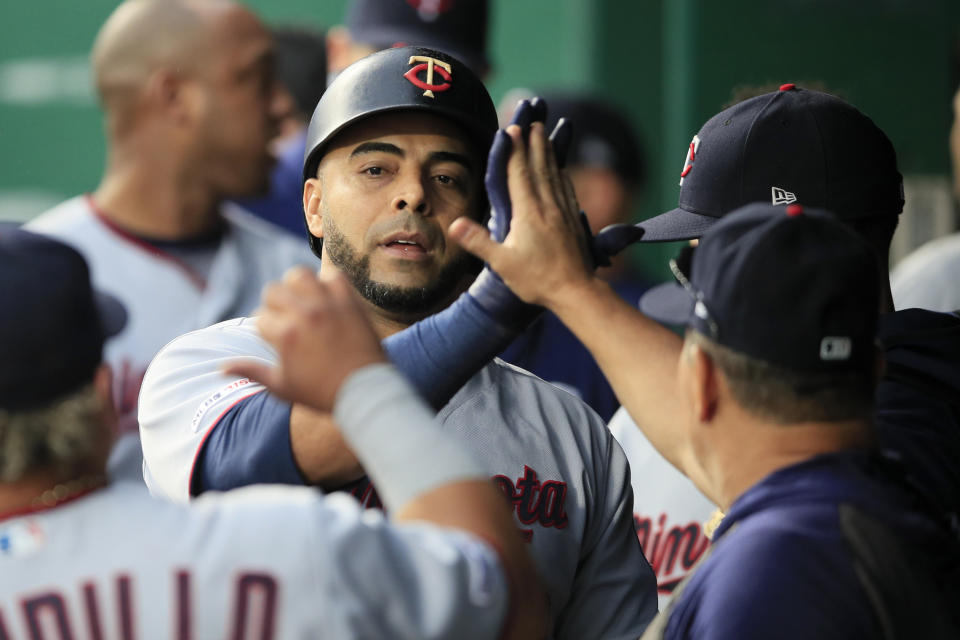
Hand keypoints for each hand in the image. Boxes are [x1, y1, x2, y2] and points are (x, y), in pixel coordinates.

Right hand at [223, 268, 385, 411]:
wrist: (364, 392)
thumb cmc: (321, 394)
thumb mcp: (282, 387)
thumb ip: (252, 371)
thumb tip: (220, 368)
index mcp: (284, 336)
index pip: (259, 318)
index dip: (264, 330)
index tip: (277, 341)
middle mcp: (304, 315)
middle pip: (273, 291)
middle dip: (274, 305)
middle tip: (287, 319)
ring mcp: (328, 306)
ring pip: (299, 275)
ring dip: (296, 286)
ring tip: (303, 302)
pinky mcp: (350, 302)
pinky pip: (334, 276)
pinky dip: (328, 284)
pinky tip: (327, 300)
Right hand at [451, 121, 593, 306]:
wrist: (576, 292)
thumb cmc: (537, 280)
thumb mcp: (503, 264)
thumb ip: (479, 242)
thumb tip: (454, 225)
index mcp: (529, 214)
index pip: (520, 174)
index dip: (515, 150)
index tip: (512, 129)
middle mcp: (548, 207)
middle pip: (540, 167)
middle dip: (534, 143)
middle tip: (533, 120)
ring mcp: (564, 213)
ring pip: (555, 175)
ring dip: (549, 152)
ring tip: (546, 134)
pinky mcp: (573, 221)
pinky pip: (566, 190)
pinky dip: (561, 174)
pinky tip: (562, 170)